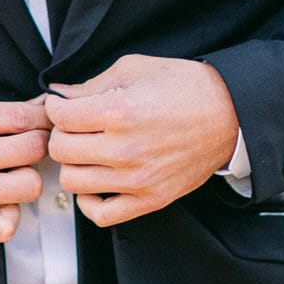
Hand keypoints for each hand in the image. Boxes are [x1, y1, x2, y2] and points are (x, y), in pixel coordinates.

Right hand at [0, 95, 49, 241]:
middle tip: (28, 146)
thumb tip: (42, 107)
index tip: (43, 121)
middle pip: (32, 149)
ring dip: (26, 177)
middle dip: (38, 144)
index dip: (43, 119)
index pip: (24, 117)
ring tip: (11, 172)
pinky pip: (8, 226)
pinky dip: (10, 214)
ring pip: (28, 186)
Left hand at [44, 55, 238, 226]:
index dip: (56, 107)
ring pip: (73, 182)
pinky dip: (90, 202)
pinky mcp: (151, 199)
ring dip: (73, 164)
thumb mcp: (134, 68)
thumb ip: (92, 84)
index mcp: (119, 111)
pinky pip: (102, 215)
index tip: (63, 105)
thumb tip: (59, 95)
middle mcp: (124, 149)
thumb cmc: (184, 86)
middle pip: (61, 150)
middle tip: (73, 126)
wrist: (228, 113)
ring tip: (85, 151)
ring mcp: (137, 179)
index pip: (61, 117)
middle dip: (61, 134)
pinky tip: (96, 182)